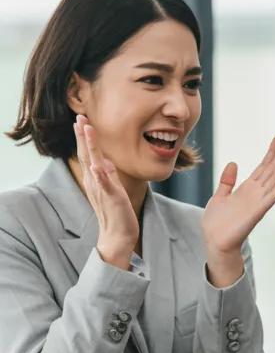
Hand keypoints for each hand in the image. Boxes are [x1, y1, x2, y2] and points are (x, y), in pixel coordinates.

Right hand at [74, 115, 137, 268]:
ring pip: (94, 164)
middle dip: (83, 135)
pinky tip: (97, 166)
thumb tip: (105, 162)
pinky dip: (100, 175)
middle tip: (80, 117)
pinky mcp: (112, 198)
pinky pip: (105, 185)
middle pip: (86, 154)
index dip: (85, 137)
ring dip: (90, 146)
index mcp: (95, 178)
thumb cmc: (116, 212)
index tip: (82, 120)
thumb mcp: (112, 189)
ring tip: (87, 129)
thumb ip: (108, 175)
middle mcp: (94, 181)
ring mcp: (102, 189)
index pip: (88, 154)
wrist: (118, 236)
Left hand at [202, 132, 274, 285]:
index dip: (271, 151)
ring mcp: (258, 202)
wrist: (215, 242)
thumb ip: (227, 181)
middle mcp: (256, 193)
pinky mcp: (257, 212)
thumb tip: (234, 163)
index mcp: (248, 188)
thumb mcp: (219, 196)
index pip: (263, 166)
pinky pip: (272, 197)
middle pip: (273, 169)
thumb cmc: (217, 224)